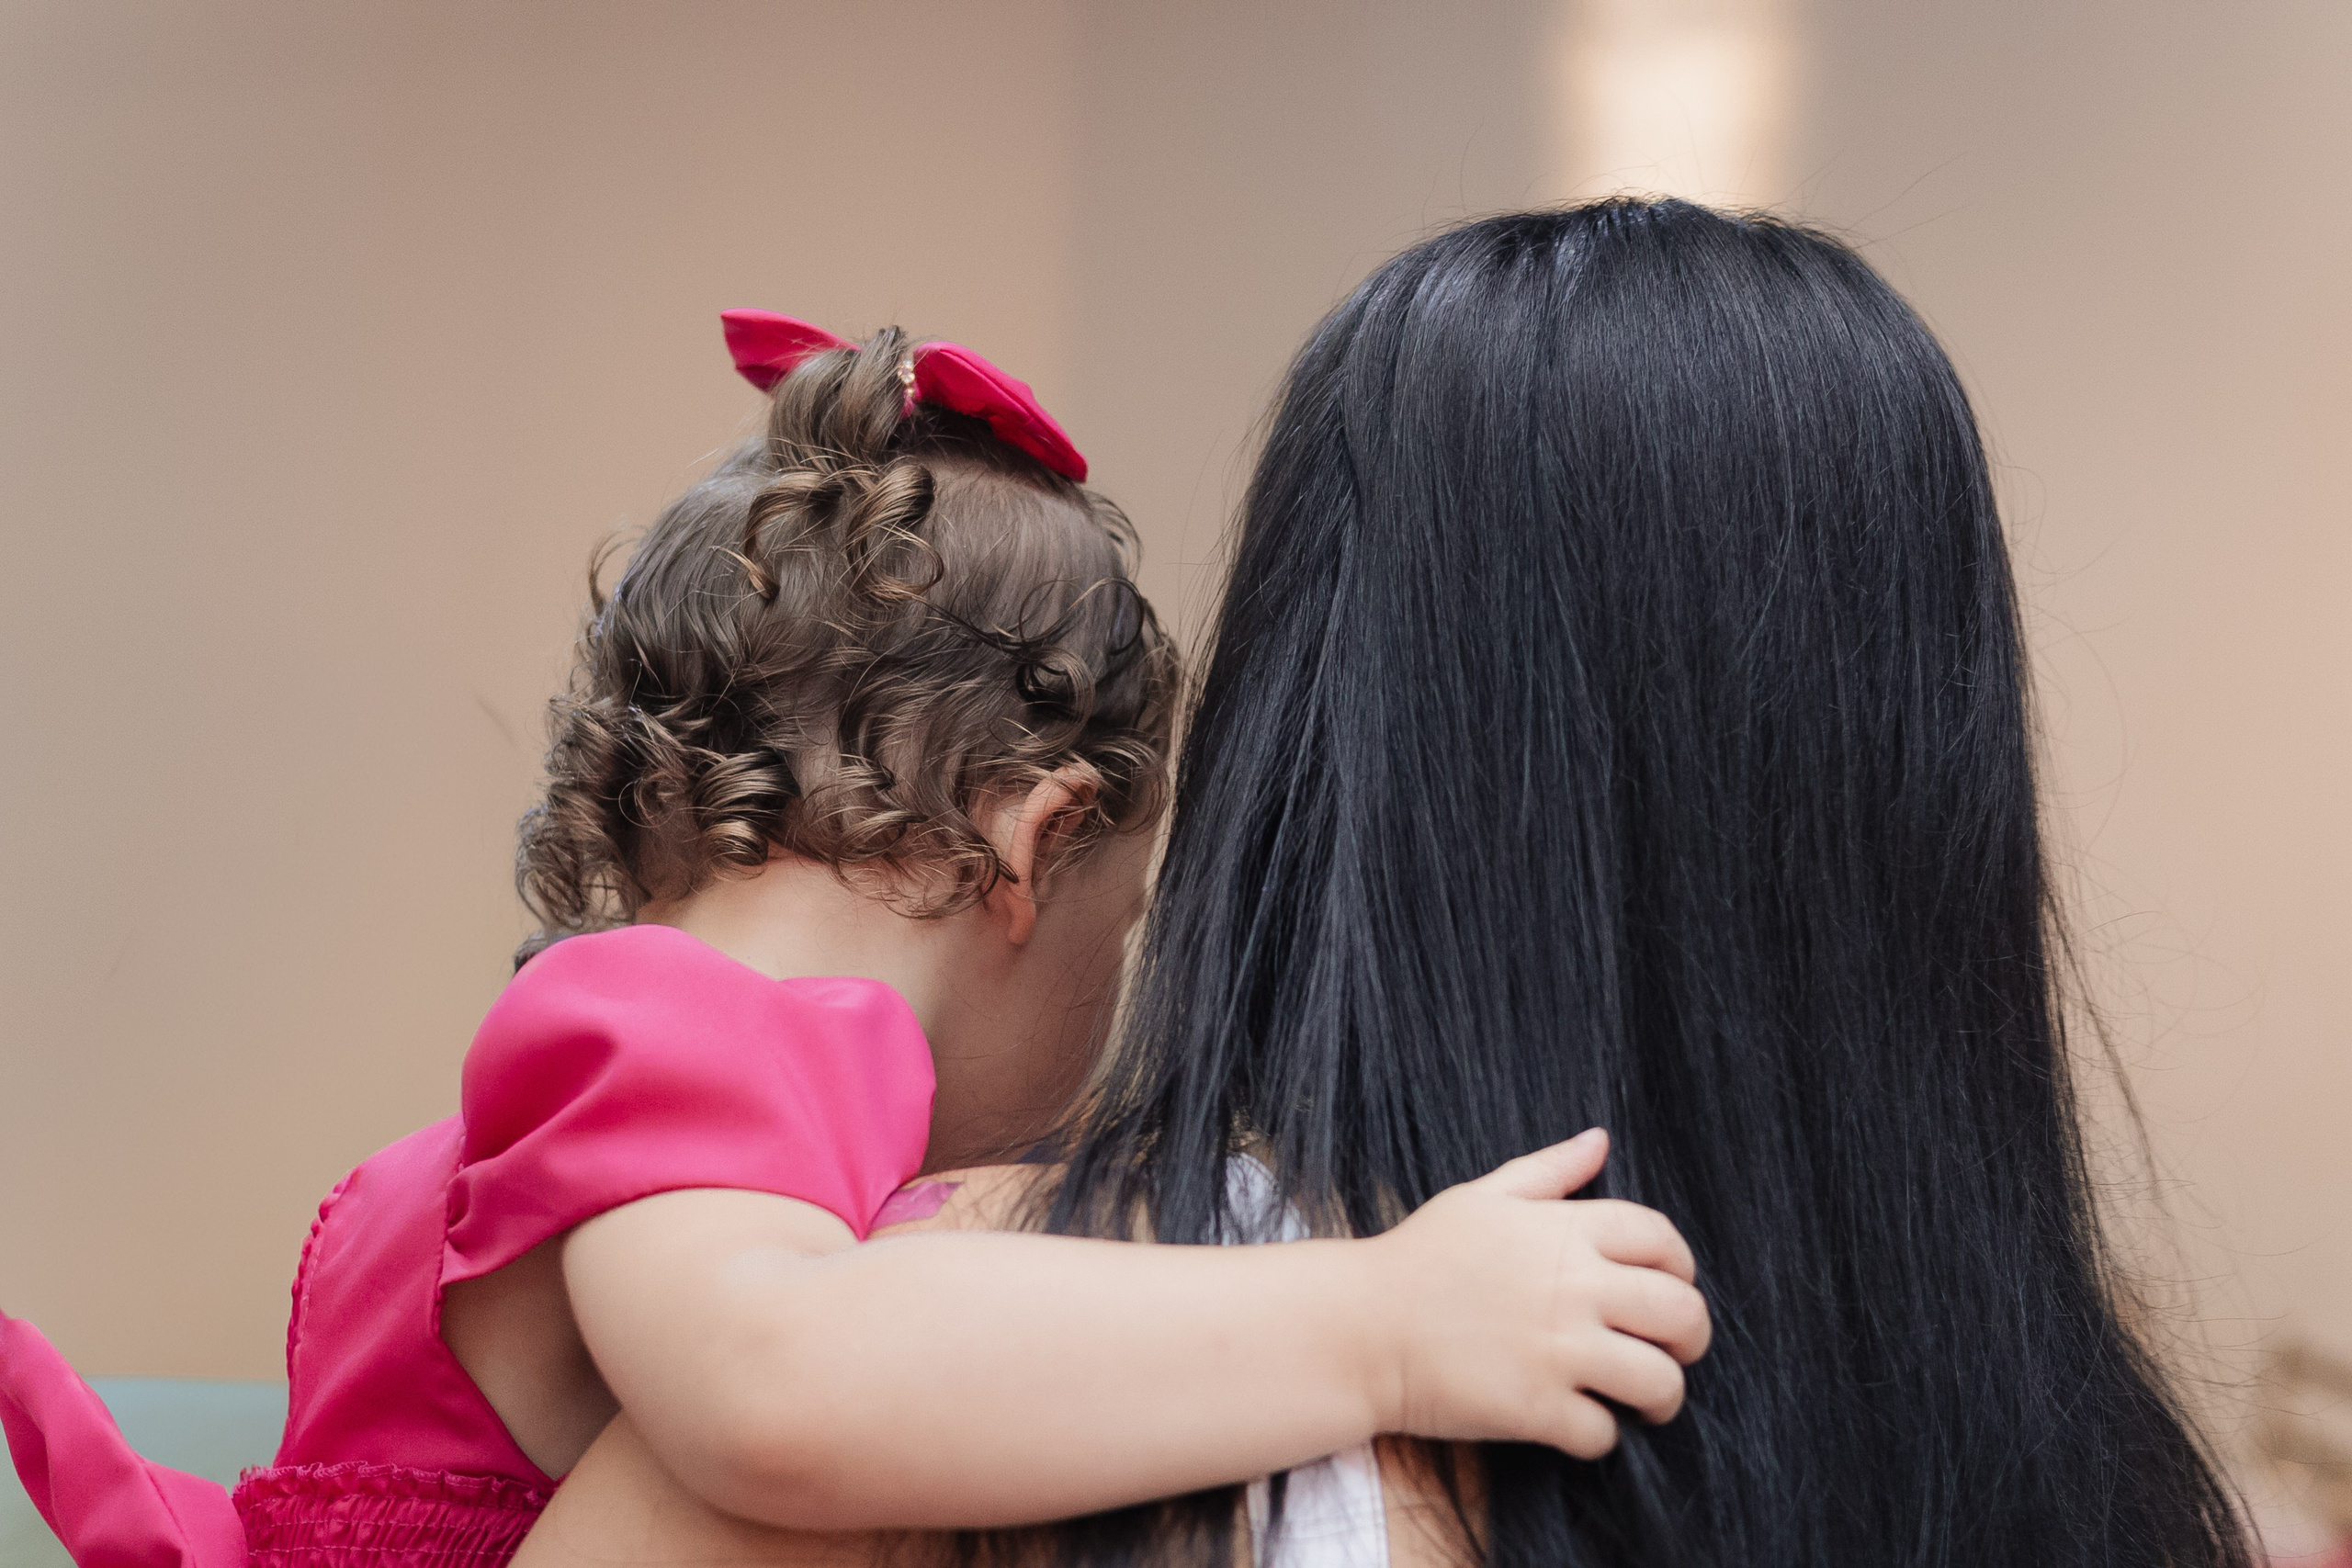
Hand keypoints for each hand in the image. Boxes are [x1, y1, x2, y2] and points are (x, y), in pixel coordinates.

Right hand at [1362, 1129, 1711, 1458]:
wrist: (1359, 1327)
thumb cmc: (1419, 1258)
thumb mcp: (1481, 1197)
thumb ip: (1549, 1170)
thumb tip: (1599, 1140)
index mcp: (1565, 1230)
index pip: (1663, 1239)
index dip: (1681, 1265)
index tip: (1669, 1285)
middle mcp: (1573, 1288)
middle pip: (1682, 1313)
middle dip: (1692, 1338)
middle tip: (1672, 1350)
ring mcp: (1558, 1351)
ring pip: (1660, 1381)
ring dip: (1662, 1395)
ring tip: (1643, 1399)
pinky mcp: (1537, 1408)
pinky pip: (1604, 1433)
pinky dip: (1601, 1435)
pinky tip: (1581, 1423)